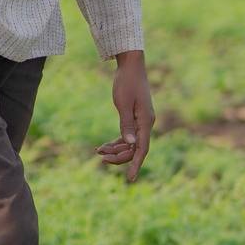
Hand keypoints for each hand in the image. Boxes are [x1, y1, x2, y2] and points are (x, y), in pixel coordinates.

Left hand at [97, 50, 153, 183]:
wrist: (131, 65)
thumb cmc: (126, 82)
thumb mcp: (123, 103)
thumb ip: (126, 124)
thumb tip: (130, 144)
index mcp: (145, 121)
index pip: (142, 149)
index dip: (136, 165)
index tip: (130, 179)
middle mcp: (146, 123)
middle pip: (135, 149)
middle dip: (119, 156)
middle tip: (101, 157)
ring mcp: (141, 121)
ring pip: (130, 144)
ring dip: (116, 149)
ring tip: (98, 151)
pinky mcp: (135, 117)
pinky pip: (127, 135)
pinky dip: (117, 141)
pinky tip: (104, 145)